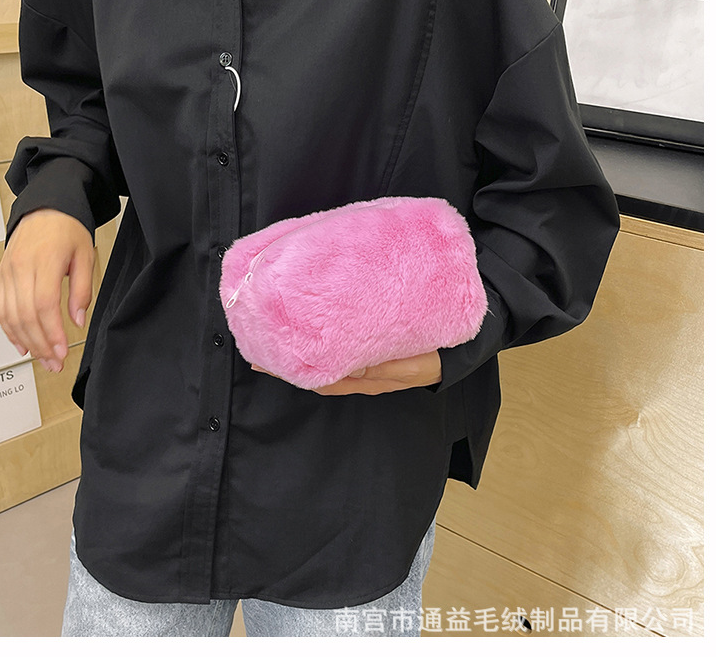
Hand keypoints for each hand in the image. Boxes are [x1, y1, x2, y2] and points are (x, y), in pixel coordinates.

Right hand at [0, 208, 94, 372]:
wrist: (45, 209)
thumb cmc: (66, 230)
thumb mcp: (86, 256)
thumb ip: (82, 290)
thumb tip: (78, 320)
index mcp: (44, 262)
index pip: (44, 305)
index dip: (52, 333)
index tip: (63, 351)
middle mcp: (20, 268)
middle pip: (26, 316)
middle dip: (41, 344)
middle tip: (55, 362)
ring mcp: (7, 272)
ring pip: (10, 316)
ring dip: (26, 342)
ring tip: (43, 358)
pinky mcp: (2, 276)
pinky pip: (1, 308)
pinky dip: (10, 330)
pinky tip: (23, 344)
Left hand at [251, 350, 441, 395]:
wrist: (459, 348)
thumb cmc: (435, 356)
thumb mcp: (407, 364)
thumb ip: (377, 366)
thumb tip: (346, 367)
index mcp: (365, 378)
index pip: (317, 379)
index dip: (289, 371)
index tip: (263, 358)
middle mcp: (360, 374)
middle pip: (315, 372)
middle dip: (286, 362)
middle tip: (256, 346)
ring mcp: (365, 365)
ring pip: (325, 364)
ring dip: (300, 355)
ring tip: (275, 341)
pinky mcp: (371, 353)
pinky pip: (340, 354)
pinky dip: (320, 348)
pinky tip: (310, 336)